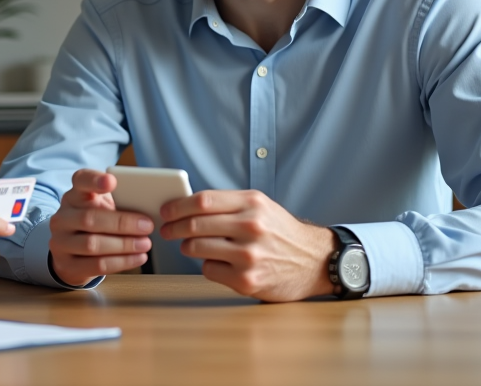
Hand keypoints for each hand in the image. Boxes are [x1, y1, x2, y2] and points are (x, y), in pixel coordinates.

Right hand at [48, 169, 153, 285]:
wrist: (72, 252)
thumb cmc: (96, 223)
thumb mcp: (102, 207)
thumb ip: (118, 203)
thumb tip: (146, 209)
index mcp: (74, 196)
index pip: (80, 181)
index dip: (94, 180)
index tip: (112, 181)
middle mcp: (62, 217)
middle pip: (89, 218)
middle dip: (122, 223)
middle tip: (147, 225)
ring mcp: (61, 242)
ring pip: (92, 244)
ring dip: (124, 245)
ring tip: (145, 244)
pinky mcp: (67, 265)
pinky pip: (96, 265)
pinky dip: (121, 262)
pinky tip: (138, 257)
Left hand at [160, 190, 337, 301]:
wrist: (314, 261)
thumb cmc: (281, 232)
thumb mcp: (260, 206)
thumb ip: (228, 204)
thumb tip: (186, 205)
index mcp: (252, 203)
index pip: (202, 201)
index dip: (178, 206)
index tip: (166, 210)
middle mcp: (251, 227)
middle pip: (195, 225)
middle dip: (173, 228)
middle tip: (166, 230)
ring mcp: (249, 256)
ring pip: (196, 249)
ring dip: (188, 247)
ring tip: (193, 246)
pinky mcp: (247, 280)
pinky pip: (208, 270)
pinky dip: (208, 266)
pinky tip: (220, 263)